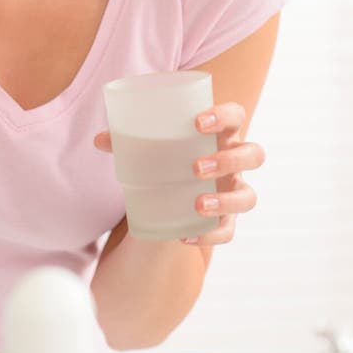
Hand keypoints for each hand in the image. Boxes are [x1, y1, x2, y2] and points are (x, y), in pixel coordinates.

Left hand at [93, 102, 264, 247]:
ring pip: (248, 196)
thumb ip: (126, 140)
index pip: (236, 116)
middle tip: (196, 167)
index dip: (224, 115)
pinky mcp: (228, 219)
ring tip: (197, 203)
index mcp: (220, 132)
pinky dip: (210, 235)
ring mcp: (234, 190)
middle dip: (229, 160)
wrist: (175, 189)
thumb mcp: (150, 145)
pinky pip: (229, 231)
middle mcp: (234, 160)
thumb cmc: (168, 155)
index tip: (197, 122)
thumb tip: (99, 139)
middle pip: (253, 154)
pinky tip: (186, 237)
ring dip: (226, 200)